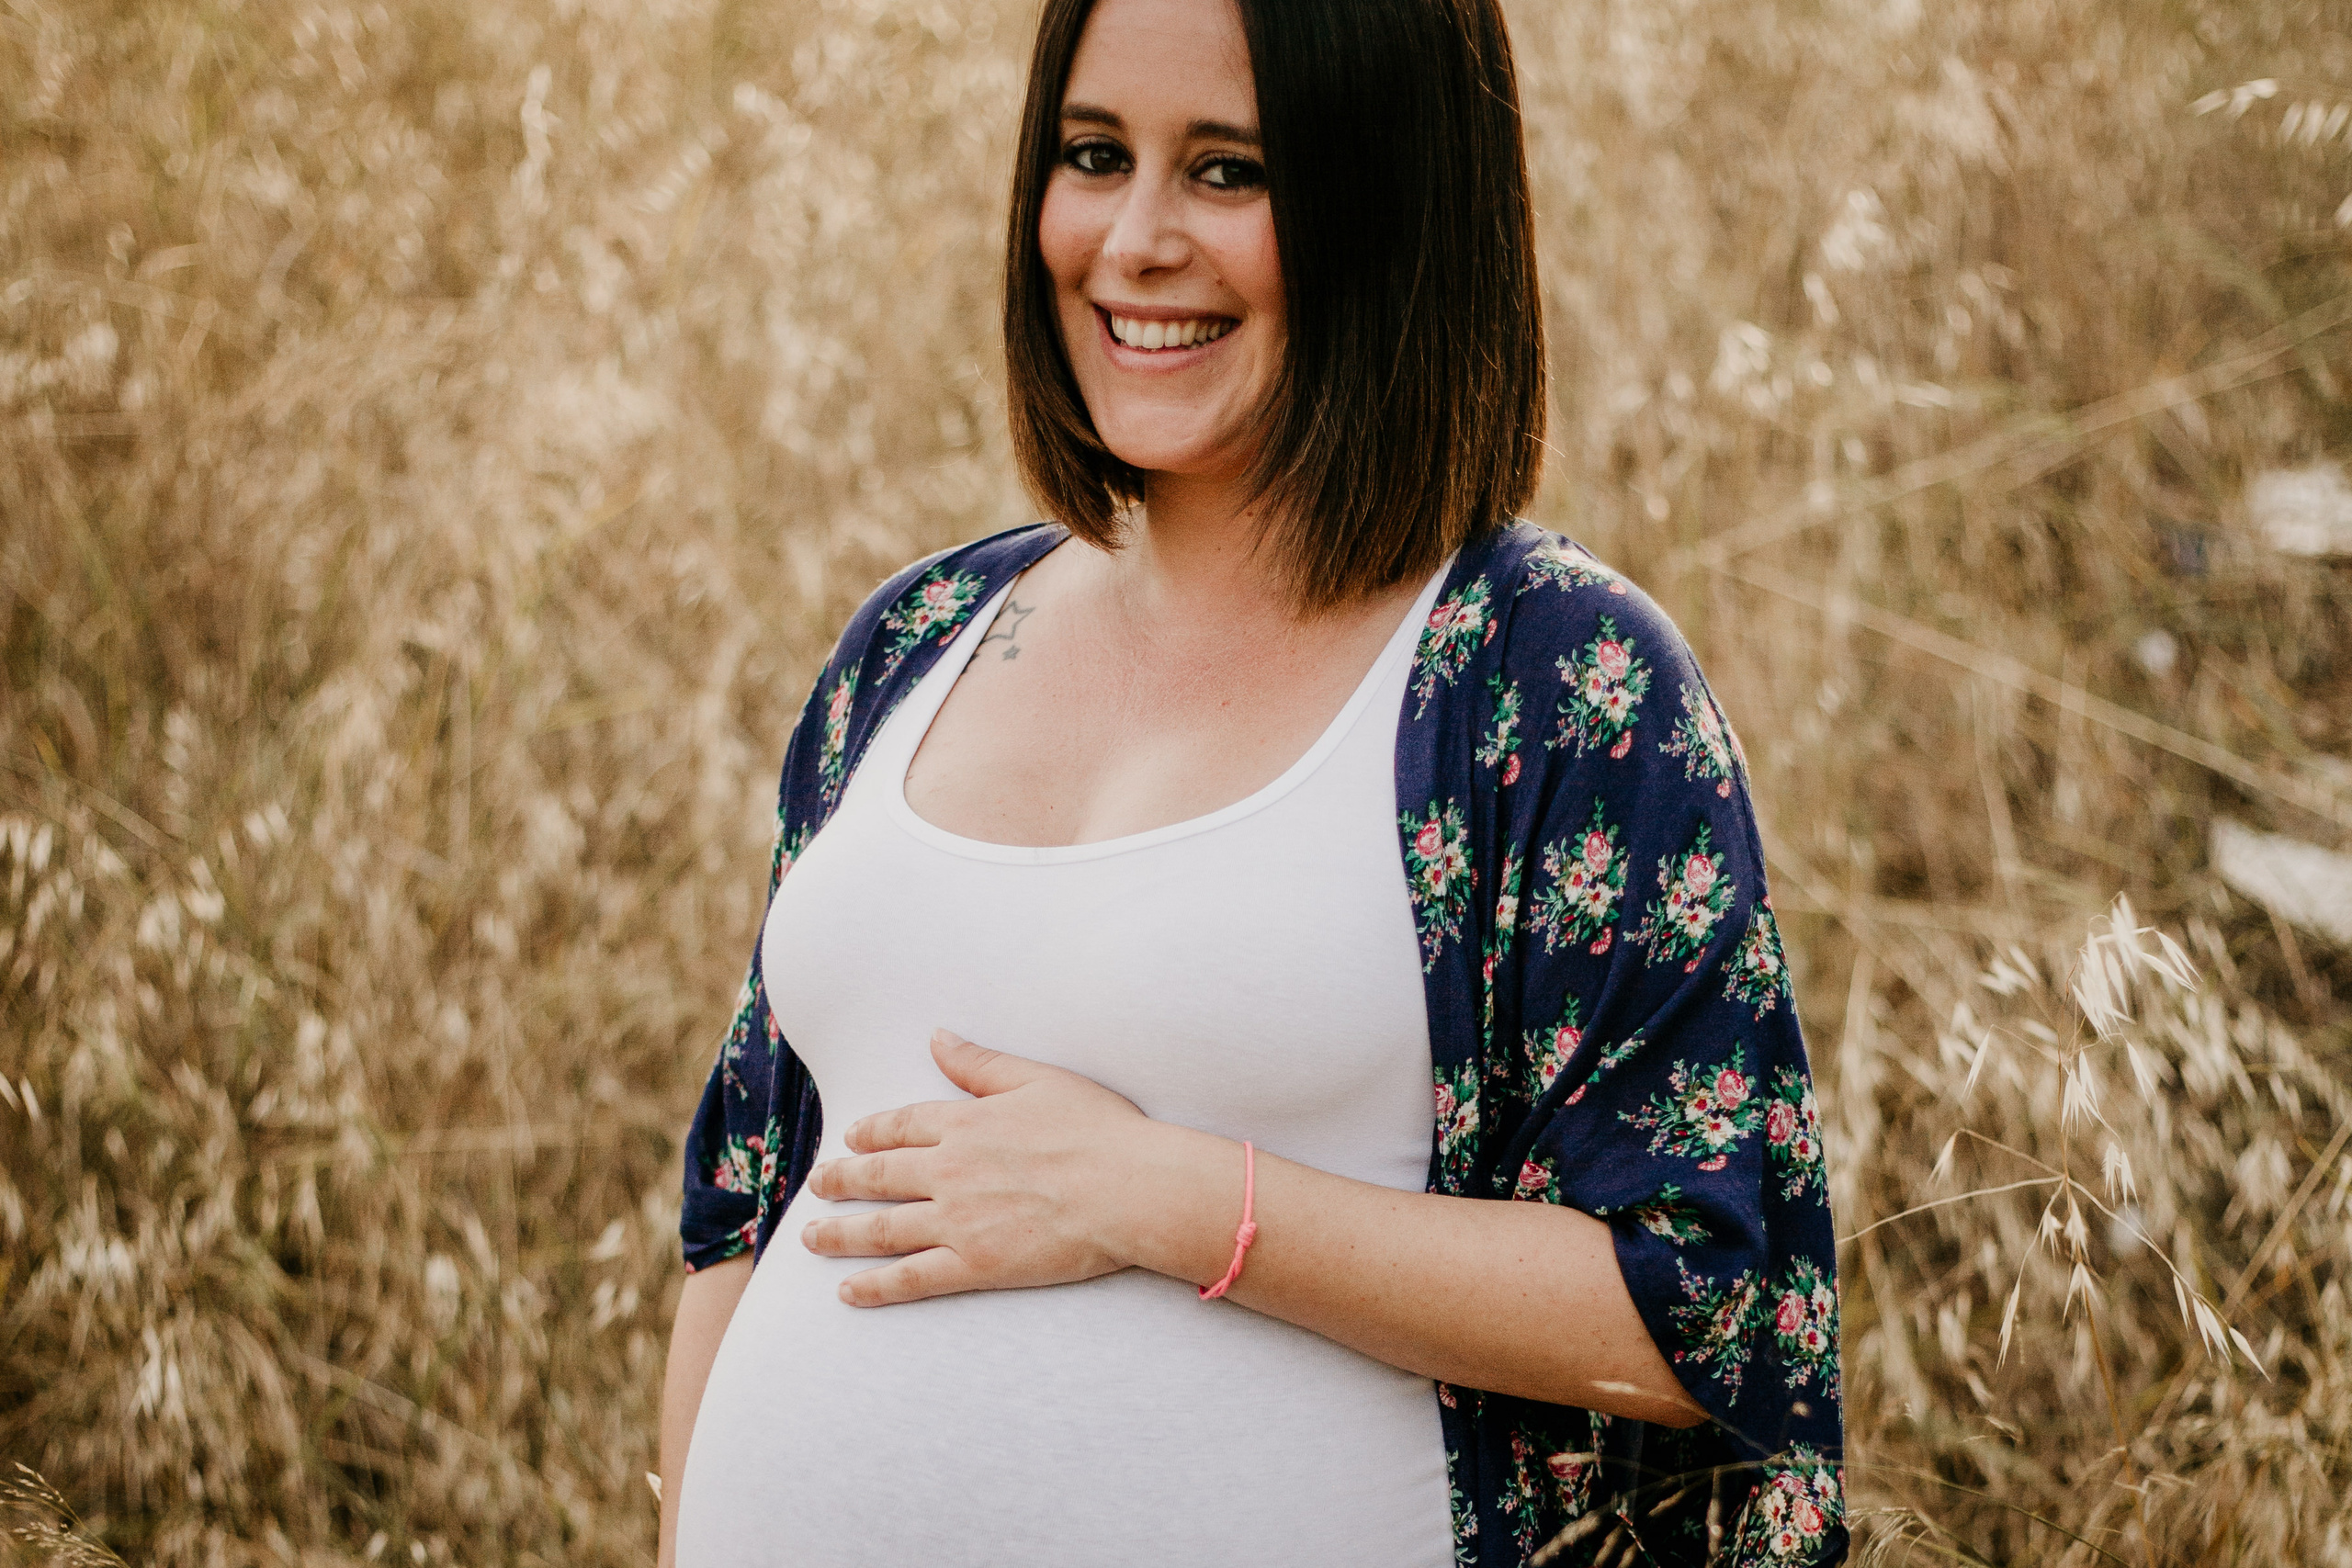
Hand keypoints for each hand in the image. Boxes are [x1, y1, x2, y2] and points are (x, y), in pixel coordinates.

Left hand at [799, 1029, 1153, 1304]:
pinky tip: (848, 1292)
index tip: (851, 1138)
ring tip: (811, 1237)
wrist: (1130, 1188)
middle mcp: (949, 1171)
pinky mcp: (976, 1265)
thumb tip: (935, 1036)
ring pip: (882, 1228)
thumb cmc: (1098, 1130)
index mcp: (965, 1123)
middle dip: (839, 1181)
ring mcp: (958, 1220)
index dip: (871, 1133)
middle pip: (878, 1176)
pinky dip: (875, 1287)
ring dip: (840, 1234)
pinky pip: (912, 1278)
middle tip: (814, 1186)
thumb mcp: (1037, 1079)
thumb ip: (979, 1063)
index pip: (902, 1126)